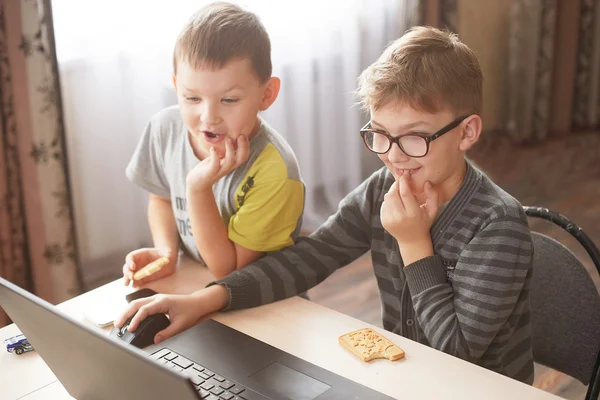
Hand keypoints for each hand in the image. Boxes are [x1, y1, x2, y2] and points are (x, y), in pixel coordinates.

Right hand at [113, 285, 228, 343]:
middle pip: (136, 303)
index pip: (145, 309)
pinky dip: (132, 311)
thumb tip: (155, 340)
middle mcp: (157, 298)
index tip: (130, 329)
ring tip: (118, 323)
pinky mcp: (155, 302)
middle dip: (125, 314)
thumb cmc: (190, 310)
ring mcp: (155, 299)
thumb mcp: (181, 324)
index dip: (136, 319)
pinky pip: (140, 305)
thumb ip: (168, 333)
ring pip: (136, 303)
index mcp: (162, 302)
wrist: (197, 302)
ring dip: (126, 312)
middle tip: (117, 325)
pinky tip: (127, 318)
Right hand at [122, 247, 176, 286]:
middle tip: (131, 277)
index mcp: (141, 254)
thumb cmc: (166, 255)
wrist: (168, 261)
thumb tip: (168, 259)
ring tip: (127, 284)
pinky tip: (135, 286)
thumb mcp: (168, 253)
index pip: (131, 257)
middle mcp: (138, 263)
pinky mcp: (143, 278)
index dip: (130, 262)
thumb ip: (168, 256)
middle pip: (127, 267)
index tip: (133, 267)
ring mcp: (139, 271)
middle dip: (127, 272)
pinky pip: (136, 281)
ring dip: (127, 279)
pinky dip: (135, 284)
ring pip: (129, 275)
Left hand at [186, 136, 249, 191]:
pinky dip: (215, 156)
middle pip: (241, 159)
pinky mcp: (211, 172)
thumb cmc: (209, 167)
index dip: (247, 146)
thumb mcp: (219, 158)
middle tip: (240, 136)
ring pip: (230, 161)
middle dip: (243, 147)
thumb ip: (225, 151)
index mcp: (231, 163)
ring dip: (230, 150)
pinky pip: (215, 164)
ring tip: (228, 140)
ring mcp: (220, 170)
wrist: (197, 182)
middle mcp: (228, 167)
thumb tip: (229, 137)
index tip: (245, 135)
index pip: (244, 156)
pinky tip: (212, 148)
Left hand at [380, 173, 438, 246]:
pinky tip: (396, 204)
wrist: (412, 241)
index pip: (405, 193)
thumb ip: (433, 195)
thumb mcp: (433, 210)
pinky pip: (384, 204)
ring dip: (393, 192)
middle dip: (397, 185)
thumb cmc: (424, 223)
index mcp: (413, 214)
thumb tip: (427, 182)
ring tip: (400, 193)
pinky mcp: (384, 221)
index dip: (404, 181)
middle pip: (393, 194)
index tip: (405, 175)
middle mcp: (400, 218)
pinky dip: (389, 200)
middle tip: (402, 182)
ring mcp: (390, 220)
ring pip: (387, 198)